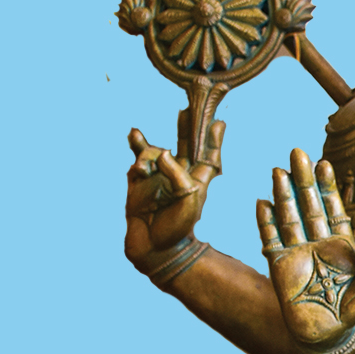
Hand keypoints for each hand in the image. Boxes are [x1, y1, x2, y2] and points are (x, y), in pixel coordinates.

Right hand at [125, 120, 220, 268]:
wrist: (154, 247)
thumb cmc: (178, 226)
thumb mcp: (189, 197)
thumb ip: (177, 172)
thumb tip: (162, 152)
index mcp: (196, 179)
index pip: (208, 155)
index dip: (214, 139)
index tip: (220, 122)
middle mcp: (178, 174)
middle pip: (185, 144)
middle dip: (187, 126)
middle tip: (190, 106)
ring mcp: (157, 176)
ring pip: (157, 151)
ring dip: (151, 149)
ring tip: (144, 163)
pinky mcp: (138, 181)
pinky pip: (138, 159)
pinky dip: (137, 147)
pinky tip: (134, 134)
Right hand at [257, 147, 354, 352]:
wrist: (330, 334)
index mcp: (342, 242)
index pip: (332, 207)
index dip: (327, 185)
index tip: (323, 163)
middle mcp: (318, 242)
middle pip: (308, 204)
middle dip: (303, 178)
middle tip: (296, 151)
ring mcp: (297, 253)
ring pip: (288, 216)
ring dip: (283, 194)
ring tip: (278, 170)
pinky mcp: (279, 266)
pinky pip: (270, 239)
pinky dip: (265, 222)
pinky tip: (262, 202)